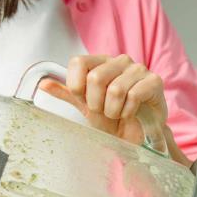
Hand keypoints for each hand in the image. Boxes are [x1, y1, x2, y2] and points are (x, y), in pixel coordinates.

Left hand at [41, 54, 191, 166]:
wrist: (137, 135)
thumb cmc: (112, 118)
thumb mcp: (85, 106)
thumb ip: (67, 93)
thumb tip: (42, 84)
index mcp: (100, 62)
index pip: (78, 62)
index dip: (77, 86)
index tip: (84, 100)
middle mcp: (119, 60)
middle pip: (95, 78)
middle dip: (96, 103)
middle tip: (104, 111)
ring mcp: (138, 69)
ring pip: (115, 89)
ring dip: (113, 110)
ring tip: (118, 114)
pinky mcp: (154, 81)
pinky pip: (133, 96)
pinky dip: (128, 111)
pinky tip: (131, 114)